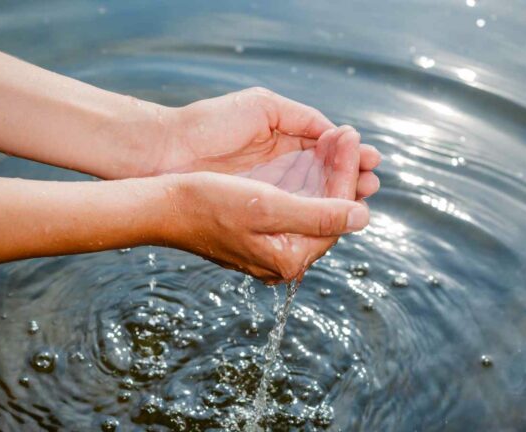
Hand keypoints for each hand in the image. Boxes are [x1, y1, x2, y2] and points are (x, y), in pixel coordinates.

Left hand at [154, 87, 380, 199]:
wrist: (166, 154)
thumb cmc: (211, 125)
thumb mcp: (263, 108)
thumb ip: (304, 118)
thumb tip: (339, 133)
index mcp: (284, 144)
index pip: (325, 155)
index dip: (346, 157)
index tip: (366, 154)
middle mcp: (280, 174)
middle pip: (325, 180)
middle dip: (349, 178)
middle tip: (371, 177)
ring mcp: (270, 197)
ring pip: (315, 200)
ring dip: (340, 196)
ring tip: (364, 188)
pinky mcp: (259, 216)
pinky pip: (294, 216)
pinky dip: (317, 212)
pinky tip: (336, 207)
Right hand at [160, 127, 367, 282]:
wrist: (162, 204)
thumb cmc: (209, 203)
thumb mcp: (268, 207)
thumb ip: (319, 215)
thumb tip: (363, 218)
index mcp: (290, 258)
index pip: (337, 216)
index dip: (348, 176)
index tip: (352, 140)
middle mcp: (284, 257)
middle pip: (328, 212)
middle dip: (340, 172)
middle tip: (350, 136)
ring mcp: (271, 245)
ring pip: (313, 205)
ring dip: (326, 172)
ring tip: (337, 138)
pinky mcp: (259, 230)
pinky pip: (295, 203)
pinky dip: (306, 178)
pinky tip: (312, 155)